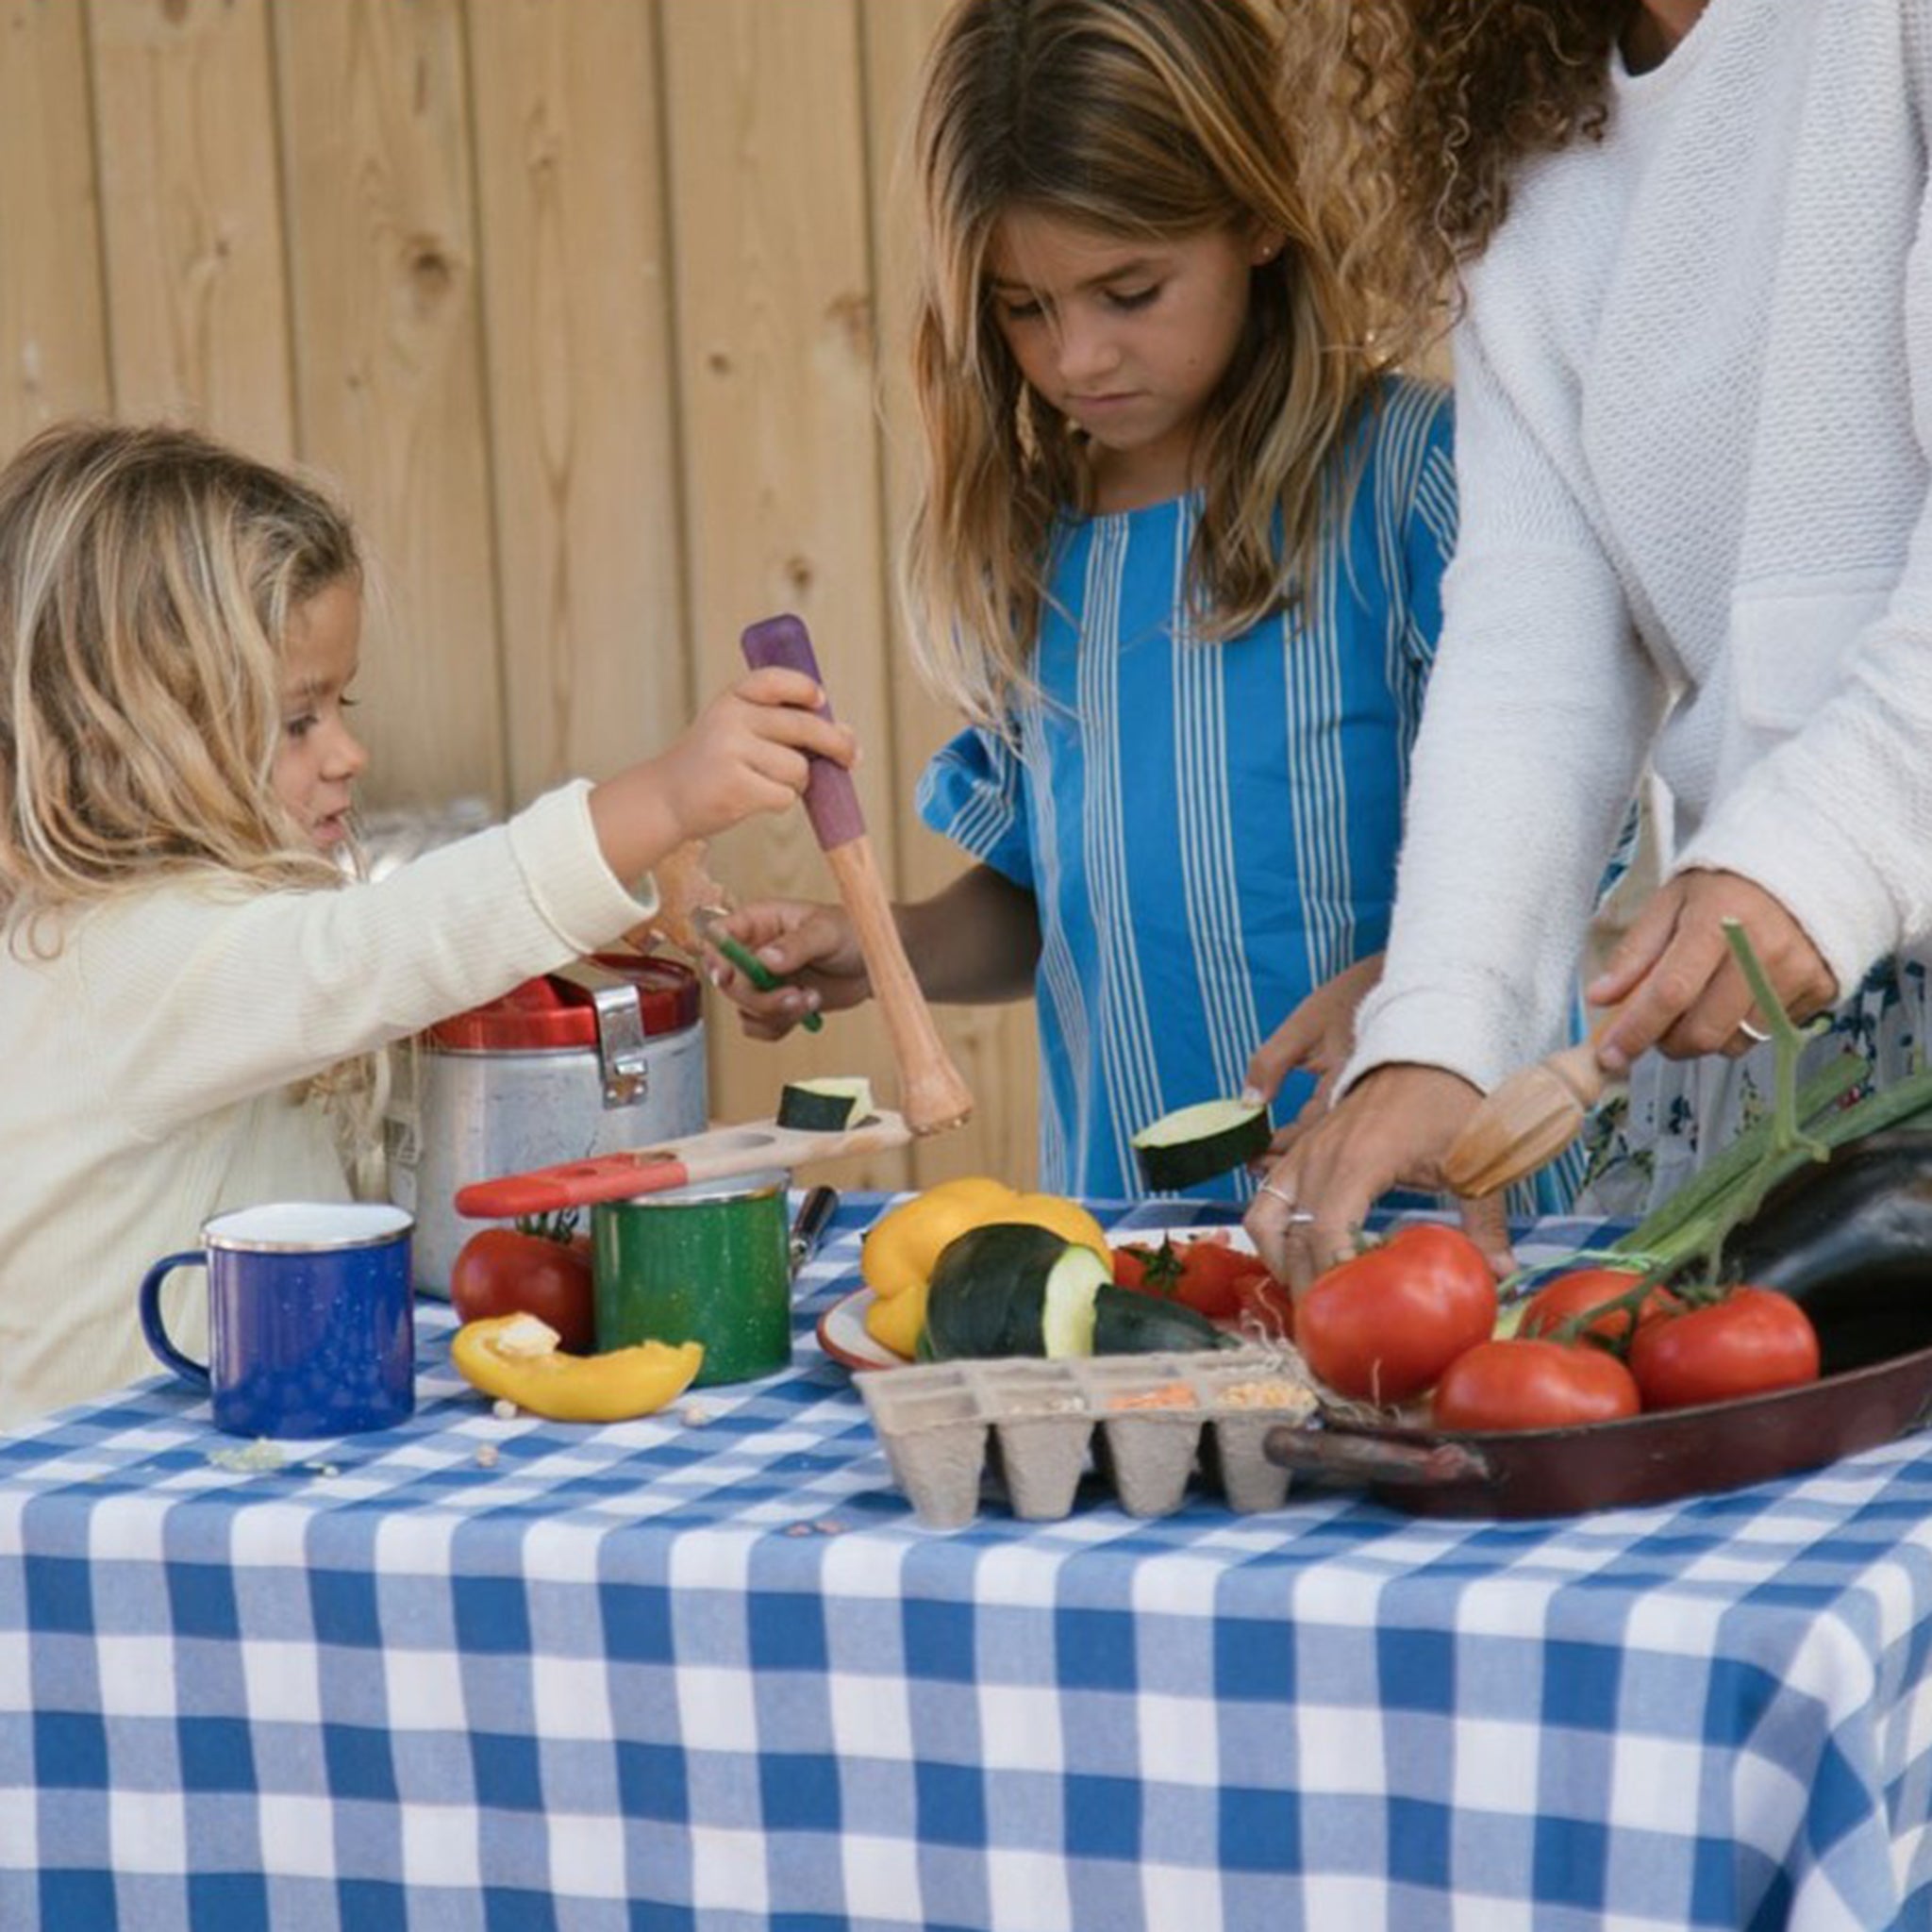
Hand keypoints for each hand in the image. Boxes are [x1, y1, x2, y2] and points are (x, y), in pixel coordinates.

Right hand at [649, 667, 857, 846]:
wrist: (666, 798)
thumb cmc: (714, 764)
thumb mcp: (739, 731)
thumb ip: (787, 727)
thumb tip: (847, 736)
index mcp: (733, 698)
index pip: (775, 681)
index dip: (803, 688)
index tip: (822, 700)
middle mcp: (731, 718)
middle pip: (804, 727)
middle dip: (836, 743)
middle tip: (852, 757)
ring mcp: (731, 752)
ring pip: (798, 768)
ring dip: (796, 782)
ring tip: (766, 783)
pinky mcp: (736, 787)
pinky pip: (784, 795)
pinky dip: (779, 801)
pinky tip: (754, 799)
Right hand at [712, 899, 870, 1039]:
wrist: (876, 964)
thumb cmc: (853, 933)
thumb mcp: (827, 932)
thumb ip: (796, 945)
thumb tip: (765, 958)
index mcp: (759, 921)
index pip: (719, 935)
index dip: (715, 955)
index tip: (726, 974)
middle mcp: (754, 950)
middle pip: (728, 981)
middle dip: (759, 997)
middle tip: (793, 995)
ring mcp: (763, 980)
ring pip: (744, 1007)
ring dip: (775, 1013)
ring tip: (811, 1000)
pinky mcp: (776, 1004)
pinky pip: (759, 1025)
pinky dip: (781, 1026)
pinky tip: (808, 1009)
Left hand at [1242, 955, 1382, 1156]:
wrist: (1412, 981)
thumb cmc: (1358, 996)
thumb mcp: (1306, 1025)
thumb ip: (1272, 1063)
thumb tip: (1248, 1104)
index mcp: (1342, 1091)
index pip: (1304, 1140)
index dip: (1272, 1152)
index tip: (1247, 1158)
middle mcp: (1360, 1106)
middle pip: (1319, 1150)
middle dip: (1285, 1163)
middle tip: (1254, 1165)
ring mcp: (1370, 1104)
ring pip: (1332, 1142)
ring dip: (1300, 1152)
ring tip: (1268, 1156)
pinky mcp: (1375, 1097)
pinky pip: (1344, 1128)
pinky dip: (1319, 1134)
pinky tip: (1300, 1134)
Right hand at [1243, 1063, 1509, 1292]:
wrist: (1425, 1047)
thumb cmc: (1454, 1102)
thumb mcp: (1476, 1162)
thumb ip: (1485, 1221)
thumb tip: (1500, 1274)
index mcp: (1362, 1159)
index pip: (1324, 1230)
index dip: (1328, 1277)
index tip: (1345, 1312)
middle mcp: (1321, 1155)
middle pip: (1289, 1234)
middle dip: (1301, 1284)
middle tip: (1327, 1323)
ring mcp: (1303, 1150)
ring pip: (1262, 1216)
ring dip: (1276, 1259)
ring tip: (1307, 1292)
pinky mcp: (1299, 1149)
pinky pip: (1266, 1198)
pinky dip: (1273, 1233)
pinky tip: (1301, 1258)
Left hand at [1586, 870, 1834, 1070]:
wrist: (1807, 863)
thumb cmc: (1726, 883)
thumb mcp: (1671, 902)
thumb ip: (1636, 952)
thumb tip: (1600, 999)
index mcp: (1717, 921)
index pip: (1670, 993)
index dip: (1636, 1030)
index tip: (1610, 1055)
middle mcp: (1762, 951)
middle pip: (1705, 1030)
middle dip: (1668, 1043)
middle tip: (1657, 1028)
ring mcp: (1798, 973)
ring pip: (1737, 1042)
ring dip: (1708, 1037)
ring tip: (1701, 1005)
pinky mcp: (1822, 988)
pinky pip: (1771, 1033)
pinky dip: (1745, 1027)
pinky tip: (1742, 994)